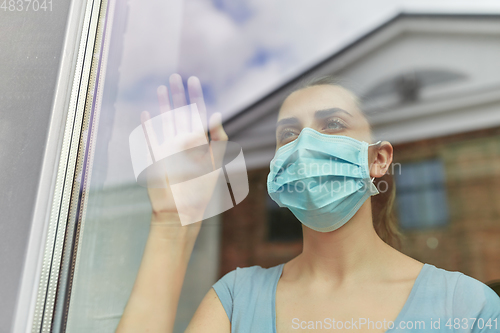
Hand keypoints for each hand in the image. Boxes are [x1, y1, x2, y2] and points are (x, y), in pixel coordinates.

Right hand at [141, 74, 227, 225]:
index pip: (197, 114)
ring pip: (166, 121)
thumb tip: (217, 114)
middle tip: (175, 76)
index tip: (194, 80)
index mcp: (199, 142)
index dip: (196, 97)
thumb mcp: (214, 163)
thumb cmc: (201, 190)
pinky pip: (150, 137)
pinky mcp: (156, 157)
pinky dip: (148, 125)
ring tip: (162, 88)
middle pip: (180, 113)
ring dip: (164, 105)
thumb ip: (218, 139)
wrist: (182, 210)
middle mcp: (184, 142)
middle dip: (178, 95)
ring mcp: (169, 148)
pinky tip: (146, 113)